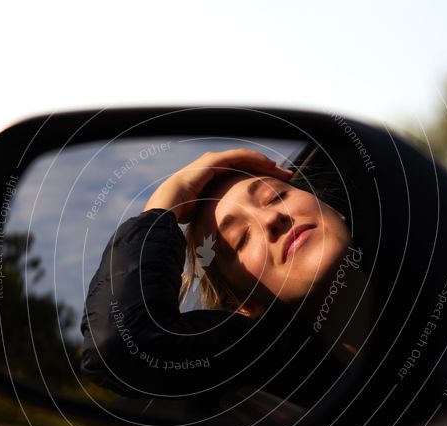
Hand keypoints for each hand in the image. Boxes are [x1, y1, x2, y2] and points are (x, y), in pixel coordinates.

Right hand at [143, 149, 293, 223]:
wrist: (160, 218)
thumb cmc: (177, 227)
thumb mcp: (201, 224)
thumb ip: (213, 225)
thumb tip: (222, 246)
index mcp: (206, 183)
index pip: (236, 176)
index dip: (257, 179)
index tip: (276, 188)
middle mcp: (206, 170)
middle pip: (242, 165)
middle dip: (264, 168)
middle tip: (286, 174)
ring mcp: (206, 165)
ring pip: (241, 158)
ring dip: (264, 162)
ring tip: (282, 170)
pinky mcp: (207, 164)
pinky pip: (236, 157)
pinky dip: (253, 159)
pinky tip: (269, 165)